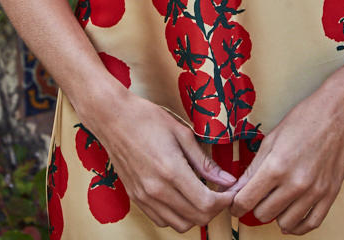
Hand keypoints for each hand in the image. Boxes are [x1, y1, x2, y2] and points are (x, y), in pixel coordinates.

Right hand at [85, 91, 236, 232]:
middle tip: (220, 191)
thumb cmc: (147, 118)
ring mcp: (144, 197)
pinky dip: (177, 215)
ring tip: (201, 194)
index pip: (206, 204)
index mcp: (171, 171)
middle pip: (196, 219)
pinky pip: (162, 220)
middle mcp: (157, 190)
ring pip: (180, 225)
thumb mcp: (181, 133)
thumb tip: (227, 179)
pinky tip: (181, 196)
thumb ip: (205, 161)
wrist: (112, 118)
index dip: (225, 201)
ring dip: (196, 215)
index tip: (231, 190)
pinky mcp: (135, 198)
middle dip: (214, 208)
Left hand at [229, 85, 343, 233]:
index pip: (246, 201)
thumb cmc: (304, 119)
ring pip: (285, 223)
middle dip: (256, 206)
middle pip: (263, 214)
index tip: (235, 203)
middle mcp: (295, 183)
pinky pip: (310, 224)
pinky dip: (298, 226)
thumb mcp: (271, 139)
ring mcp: (314, 192)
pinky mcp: (330, 195)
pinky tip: (291, 217)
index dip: (236, 204)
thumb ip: (253, 168)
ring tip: (276, 200)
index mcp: (276, 166)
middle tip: (258, 194)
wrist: (338, 113)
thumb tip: (235, 189)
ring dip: (277, 214)